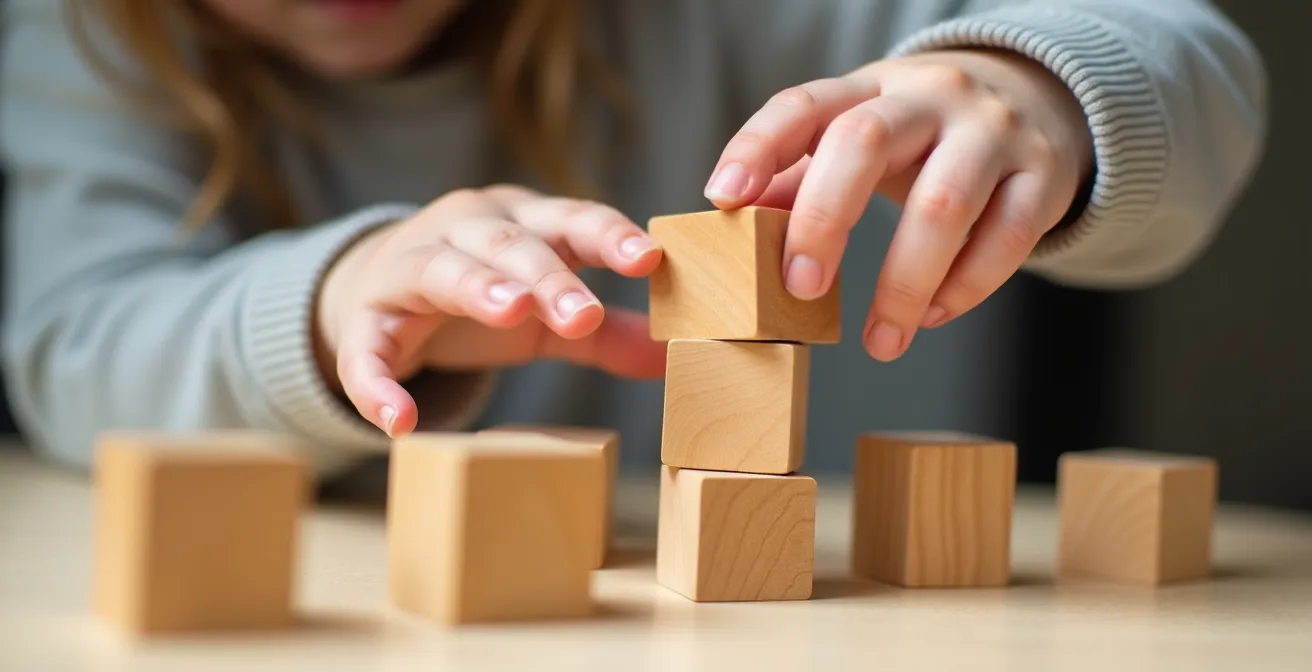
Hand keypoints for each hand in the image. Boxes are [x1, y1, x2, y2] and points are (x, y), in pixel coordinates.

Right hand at [316, 185, 664, 436]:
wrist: (376, 289)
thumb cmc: (482, 292)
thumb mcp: (547, 311)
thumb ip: (606, 333)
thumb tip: (674, 357)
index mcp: (522, 220)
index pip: (571, 219)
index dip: (608, 236)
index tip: (648, 260)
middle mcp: (466, 228)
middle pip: (511, 242)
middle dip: (548, 275)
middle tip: (584, 313)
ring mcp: (410, 264)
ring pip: (443, 269)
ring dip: (478, 287)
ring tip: (512, 312)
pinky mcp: (367, 317)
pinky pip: (367, 349)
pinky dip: (378, 386)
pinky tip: (401, 424)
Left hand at [705, 49, 1093, 360]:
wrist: (1038, 102)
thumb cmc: (922, 138)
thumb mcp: (860, 138)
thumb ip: (799, 177)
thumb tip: (734, 226)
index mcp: (868, 87)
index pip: (802, 105)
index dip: (758, 148)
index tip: (724, 198)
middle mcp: (929, 98)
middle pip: (865, 142)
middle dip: (824, 218)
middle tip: (800, 288)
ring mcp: (992, 130)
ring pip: (943, 203)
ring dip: (903, 283)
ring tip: (880, 342)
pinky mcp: (1043, 173)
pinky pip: (1005, 237)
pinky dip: (965, 287)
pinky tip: (931, 317)